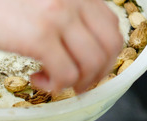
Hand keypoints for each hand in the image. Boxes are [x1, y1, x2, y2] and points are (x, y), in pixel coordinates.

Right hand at [0, 0, 123, 92]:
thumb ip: (52, 7)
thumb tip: (61, 37)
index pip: (110, 23)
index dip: (104, 53)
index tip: (88, 69)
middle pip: (109, 45)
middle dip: (98, 73)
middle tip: (78, 86)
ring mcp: (57, 17)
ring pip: (92, 63)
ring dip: (78, 82)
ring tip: (54, 84)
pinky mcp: (38, 37)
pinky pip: (66, 74)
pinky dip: (56, 85)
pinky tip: (36, 79)